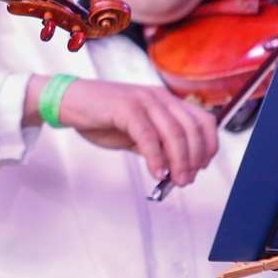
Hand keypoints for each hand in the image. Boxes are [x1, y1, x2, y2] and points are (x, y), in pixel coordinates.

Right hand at [29, 76, 217, 185]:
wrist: (69, 102)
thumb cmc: (100, 116)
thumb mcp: (135, 134)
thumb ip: (156, 147)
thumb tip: (175, 167)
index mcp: (165, 100)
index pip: (202, 120)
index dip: (208, 145)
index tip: (203, 166)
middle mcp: (159, 97)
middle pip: (192, 129)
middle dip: (194, 159)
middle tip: (187, 179)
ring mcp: (143, 100)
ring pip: (174, 133)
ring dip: (179, 161)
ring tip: (175, 180)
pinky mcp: (126, 108)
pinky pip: (148, 136)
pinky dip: (156, 158)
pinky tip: (156, 172)